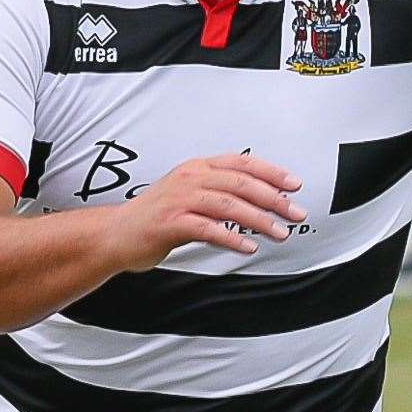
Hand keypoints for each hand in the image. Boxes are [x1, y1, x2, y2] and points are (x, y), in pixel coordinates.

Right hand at [108, 153, 305, 271]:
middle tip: (295, 213)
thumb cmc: (156, 217)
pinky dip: (232, 238)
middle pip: (240, 183)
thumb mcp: (189, 195)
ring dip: (259, 220)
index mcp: (197, 167)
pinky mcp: (171, 223)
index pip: (241, 163)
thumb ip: (219, 193)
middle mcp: (190, 178)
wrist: (116, 234)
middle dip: (273, 199)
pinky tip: (248, 247)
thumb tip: (259, 200)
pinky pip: (208, 229)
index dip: (271, 172)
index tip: (294, 184)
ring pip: (229, 205)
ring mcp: (179, 200)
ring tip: (279, 233)